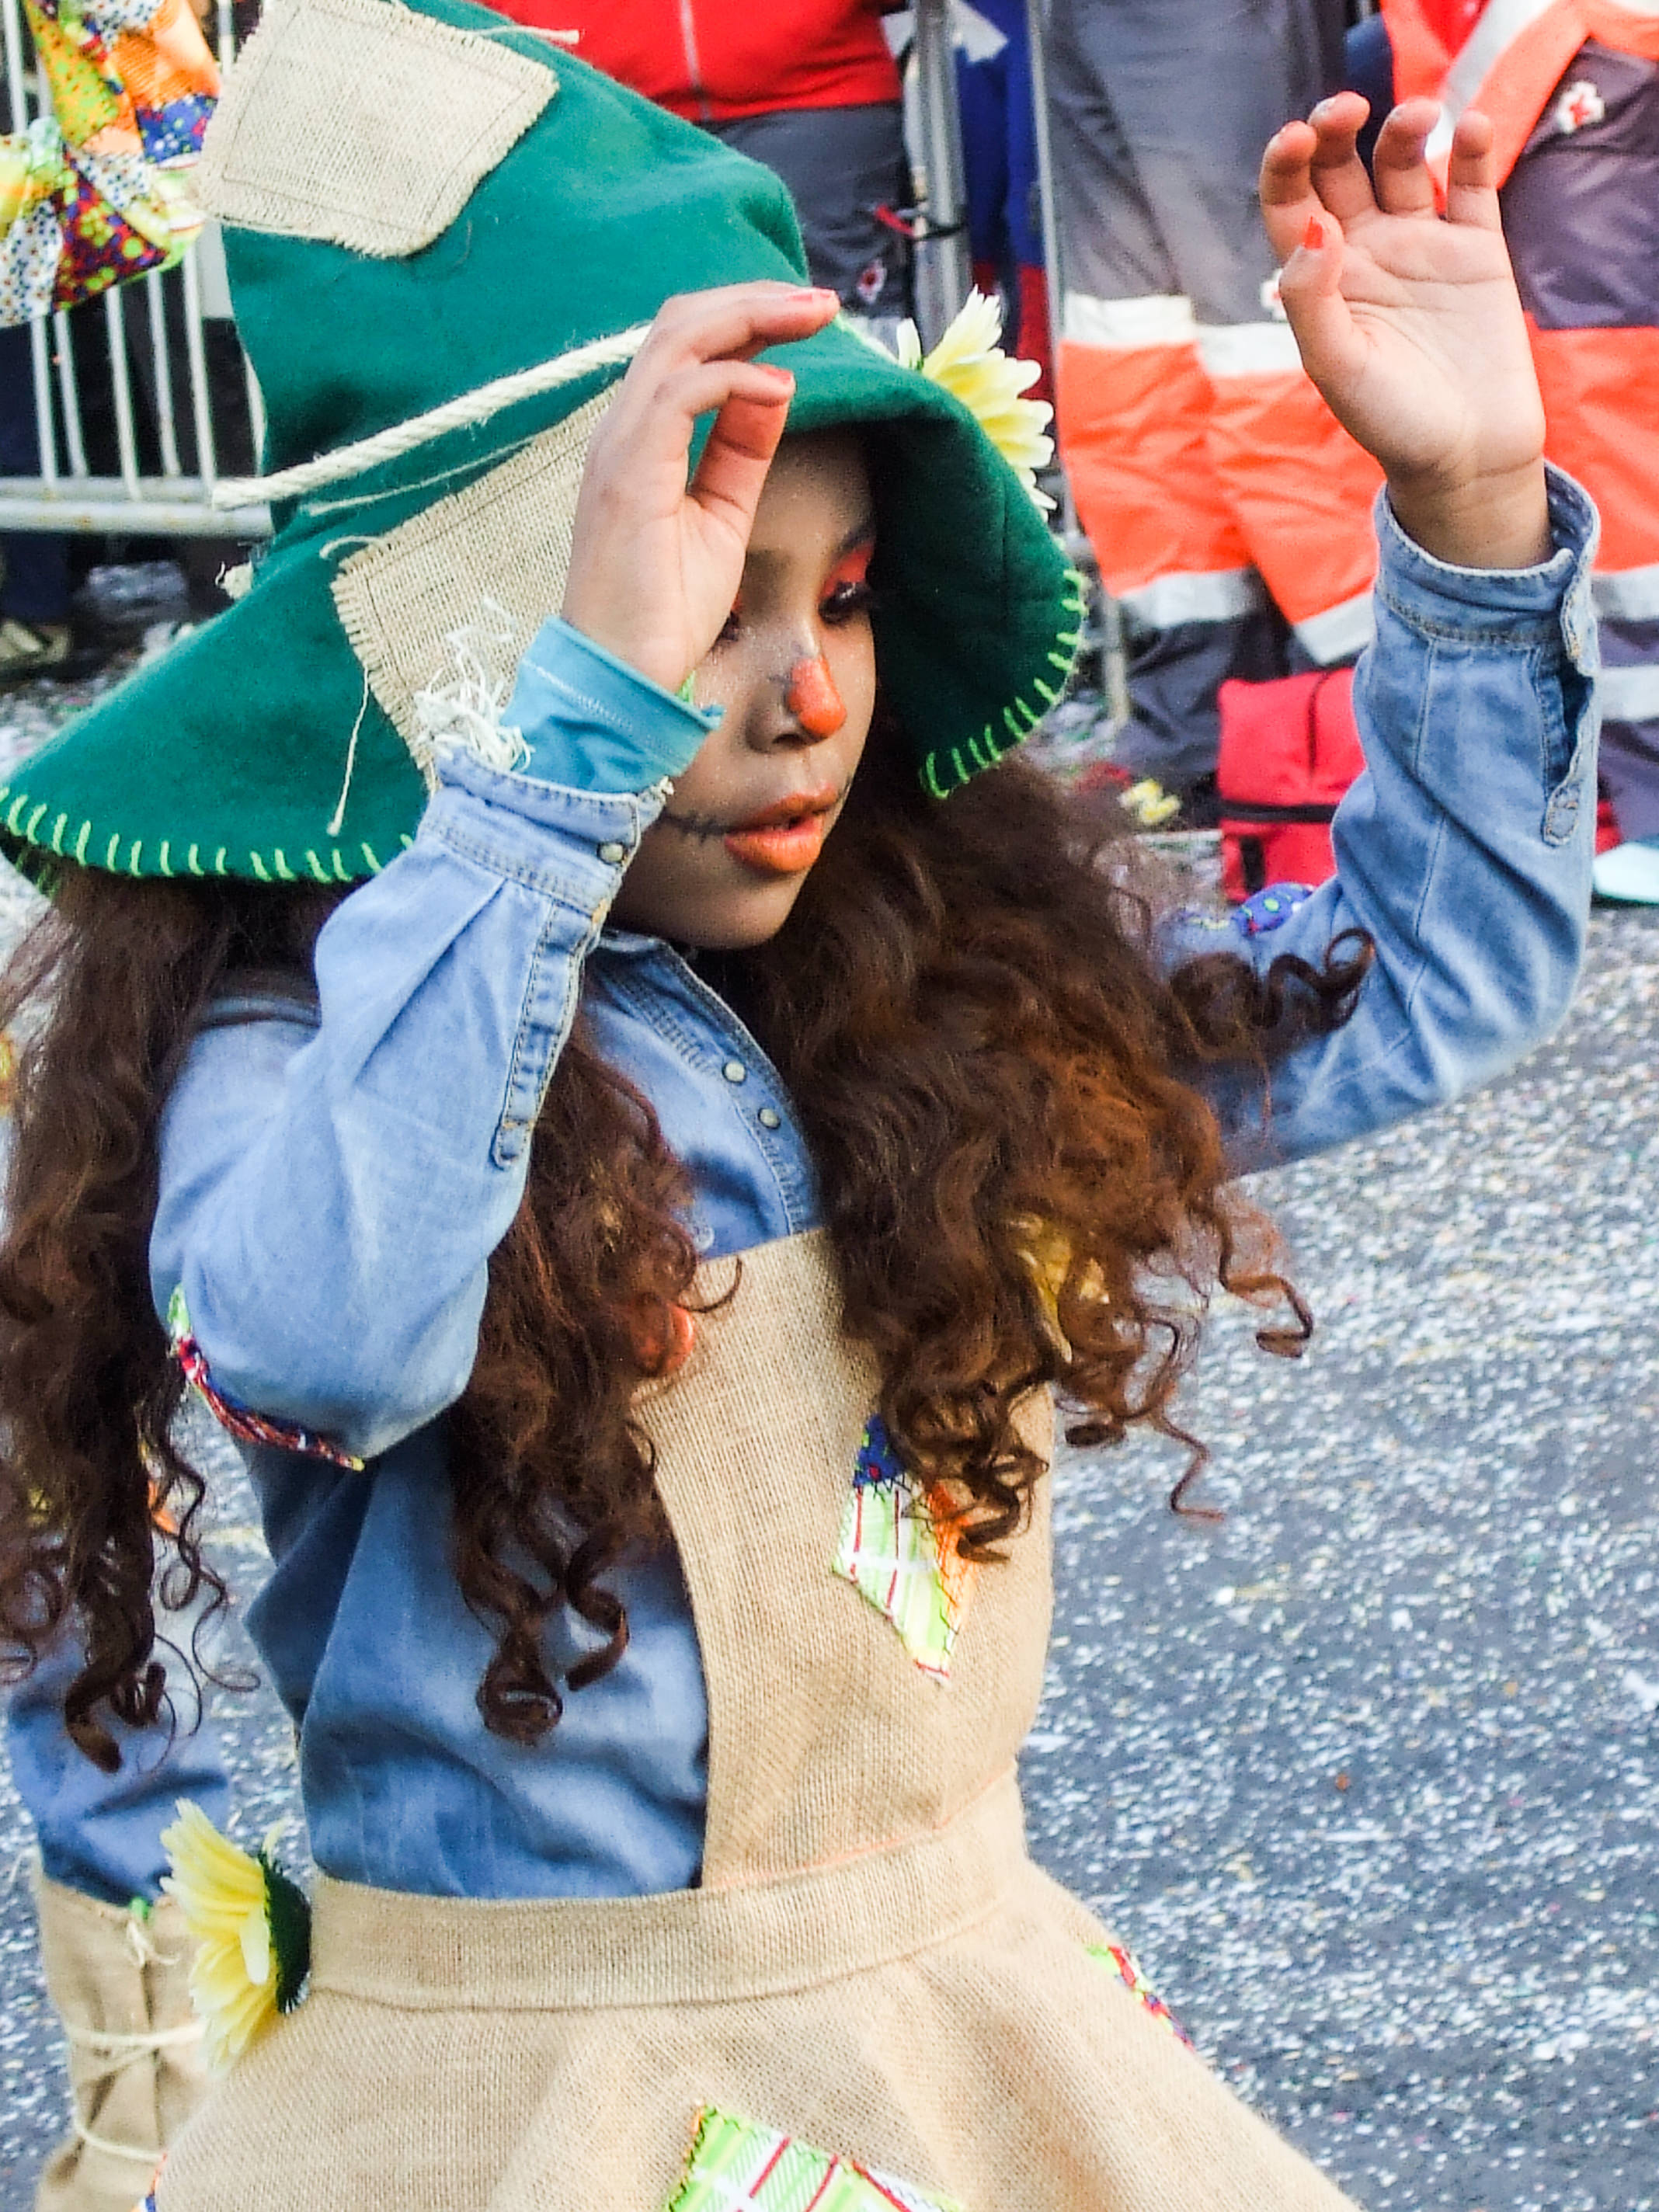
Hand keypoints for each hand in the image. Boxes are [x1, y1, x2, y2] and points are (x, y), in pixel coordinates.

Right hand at [560, 282, 840, 692]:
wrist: (623, 676)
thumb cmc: (663, 610)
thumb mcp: (721, 516)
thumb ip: (741, 451)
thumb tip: (775, 387)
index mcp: (639, 437)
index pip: (687, 346)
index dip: (748, 318)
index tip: (811, 316)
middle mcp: (621, 430)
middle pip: (681, 324)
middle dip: (755, 301)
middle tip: (822, 302)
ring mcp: (618, 448)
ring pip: (676, 342)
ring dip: (750, 318)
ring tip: (810, 317)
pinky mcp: (627, 476)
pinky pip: (678, 395)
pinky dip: (733, 379)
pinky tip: (779, 388)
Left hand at [1260, 96, 1549, 569]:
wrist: (1466, 458)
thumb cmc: (1391, 424)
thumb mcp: (1337, 369)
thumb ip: (1313, 300)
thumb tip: (1316, 228)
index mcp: (1319, 280)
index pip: (1289, 204)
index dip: (1285, 164)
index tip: (1295, 138)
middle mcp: (1365, 253)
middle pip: (1341, 168)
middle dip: (1336, 129)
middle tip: (1346, 110)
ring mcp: (1420, 245)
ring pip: (1404, 164)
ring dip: (1404, 129)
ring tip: (1419, 116)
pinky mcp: (1476, 248)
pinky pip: (1472, 184)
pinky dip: (1473, 149)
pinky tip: (1472, 129)